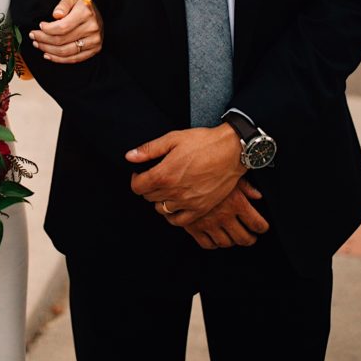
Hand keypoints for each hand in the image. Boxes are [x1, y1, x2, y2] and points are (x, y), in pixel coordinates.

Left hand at [28, 0, 103, 63]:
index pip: (62, 27)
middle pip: (61, 40)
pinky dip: (58, 59)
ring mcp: (94, 41)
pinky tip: (48, 55)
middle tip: (33, 36)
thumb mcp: (72, 0)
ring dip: (48, 50)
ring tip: (38, 45)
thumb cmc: (81, 8)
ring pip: (65, 52)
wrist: (98, 16)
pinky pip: (73, 59)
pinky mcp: (94, 50)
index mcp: (85, 13)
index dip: (47, 29)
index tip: (39, 27)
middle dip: (43, 40)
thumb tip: (56, 15)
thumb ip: (62, 5)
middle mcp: (91, 28)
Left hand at [126, 124, 244, 220]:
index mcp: (164, 174)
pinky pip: (178, 221)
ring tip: (167, 188)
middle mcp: (174, 192)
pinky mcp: (200, 209)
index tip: (141, 172)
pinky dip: (172, 214)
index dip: (135, 179)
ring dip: (159, 199)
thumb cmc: (202, 142)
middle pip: (148, 197)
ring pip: (161, 209)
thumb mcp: (173, 138)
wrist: (232, 152)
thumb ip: (149, 149)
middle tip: (155, 176)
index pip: (137, 187)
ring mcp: (187, 203)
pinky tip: (175, 203)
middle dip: (148, 186)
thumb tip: (129, 157)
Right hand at [157, 177, 268, 248]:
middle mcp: (224, 215)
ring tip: (233, 237)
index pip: (257, 224)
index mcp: (237, 202)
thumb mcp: (229, 171)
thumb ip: (245, 186)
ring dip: (231, 241)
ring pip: (225, 243)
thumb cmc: (208, 165)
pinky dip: (212, 243)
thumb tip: (257, 196)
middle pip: (243, 238)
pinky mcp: (193, 226)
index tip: (261, 228)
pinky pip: (206, 243)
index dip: (262, 228)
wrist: (180, 167)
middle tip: (250, 237)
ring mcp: (208, 223)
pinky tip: (215, 237)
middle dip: (249, 239)